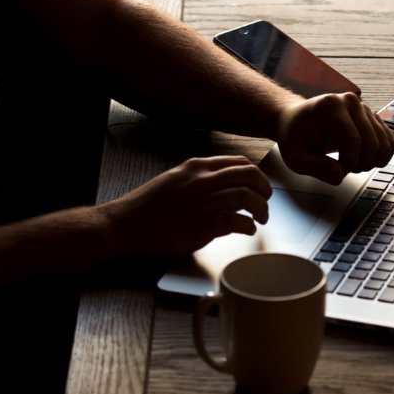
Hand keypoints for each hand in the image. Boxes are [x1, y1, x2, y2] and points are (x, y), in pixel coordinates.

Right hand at [105, 156, 271, 254]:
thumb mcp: (175, 178)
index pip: (239, 163)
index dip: (256, 175)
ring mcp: (202, 203)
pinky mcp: (200, 226)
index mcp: (196, 167)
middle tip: (267, 201)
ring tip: (261, 218)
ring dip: (261, 209)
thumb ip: (199, 177)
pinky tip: (248, 230)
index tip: (260, 186)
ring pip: (246, 197)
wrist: (126, 223)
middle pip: (249, 176)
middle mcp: (201, 181)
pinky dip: (248, 226)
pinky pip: (235, 221)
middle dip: (265, 189)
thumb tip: (224, 182)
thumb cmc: (149, 205)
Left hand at [276, 92, 393, 184]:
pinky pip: (389, 142)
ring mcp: (364, 108)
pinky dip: (381, 157)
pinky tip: (365, 161)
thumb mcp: (296, 158)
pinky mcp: (373, 118)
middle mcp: (351, 101)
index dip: (348, 163)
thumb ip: (316, 168)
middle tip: (344, 169)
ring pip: (384, 143)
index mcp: (330, 106)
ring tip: (353, 165)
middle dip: (360, 164)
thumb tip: (339, 175)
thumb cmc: (295, 137)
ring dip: (371, 162)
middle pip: (371, 142)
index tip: (338, 171)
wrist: (298, 122)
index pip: (352, 140)